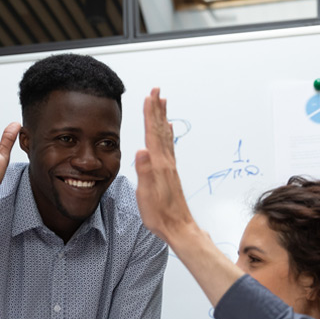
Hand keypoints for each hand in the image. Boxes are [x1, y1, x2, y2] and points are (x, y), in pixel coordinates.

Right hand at [135, 88, 195, 243]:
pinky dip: (167, 134)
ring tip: (162, 103)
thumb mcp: (146, 195)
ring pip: (165, 136)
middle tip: (157, 91)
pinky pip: (169, 146)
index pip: (152, 134)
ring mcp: (170, 167)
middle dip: (157, 109)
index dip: (149, 114)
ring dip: (162, 118)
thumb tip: (141, 150)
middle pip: (160, 130)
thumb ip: (144, 172)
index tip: (148, 96)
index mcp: (158, 165)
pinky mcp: (170, 173)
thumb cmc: (160, 215)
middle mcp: (166, 162)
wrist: (178, 227)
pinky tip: (168, 131)